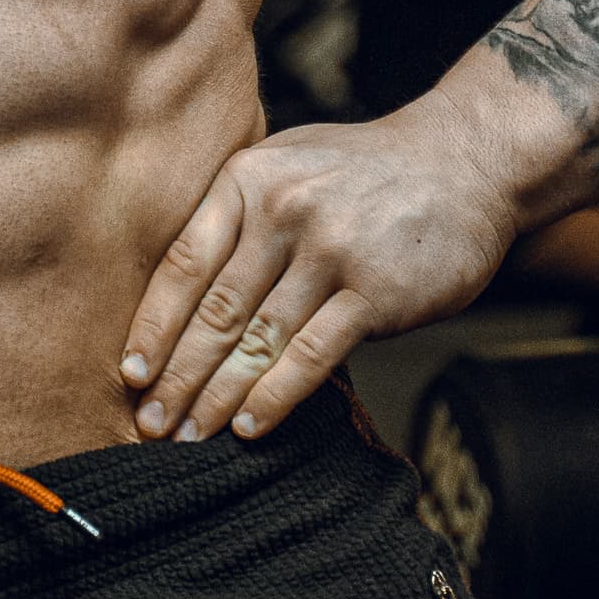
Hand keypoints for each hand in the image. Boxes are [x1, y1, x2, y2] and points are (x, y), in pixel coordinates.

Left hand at [120, 111, 522, 444]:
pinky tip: (249, 426)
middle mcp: (284, 212)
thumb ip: (238, 212)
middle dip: (177, 377)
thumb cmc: (368, 170)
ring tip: (190, 437)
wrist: (467, 161)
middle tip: (150, 425)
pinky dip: (275, 397)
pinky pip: (311, 356)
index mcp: (249, 179)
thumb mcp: (290, 162)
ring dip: (217, 398)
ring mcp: (331, 252)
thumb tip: (179, 290)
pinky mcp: (376, 292)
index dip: (153, 327)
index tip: (131, 375)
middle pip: (215, 312)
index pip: (183, 265)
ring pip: (258, 341)